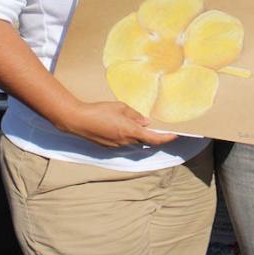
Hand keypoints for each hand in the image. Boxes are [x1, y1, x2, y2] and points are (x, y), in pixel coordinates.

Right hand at [60, 101, 177, 147]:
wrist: (78, 121)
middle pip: (145, 141)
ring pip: (134, 142)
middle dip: (152, 135)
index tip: (175, 136)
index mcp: (131, 131)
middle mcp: (126, 142)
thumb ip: (135, 115)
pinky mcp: (110, 146)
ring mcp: (117, 146)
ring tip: (139, 124)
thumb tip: (146, 122)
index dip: (166, 138)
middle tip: (158, 127)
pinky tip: (123, 126)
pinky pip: (124, 142)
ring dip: (139, 135)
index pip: (154, 139)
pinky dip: (128, 136)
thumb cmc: (100, 111)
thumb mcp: (121, 107)